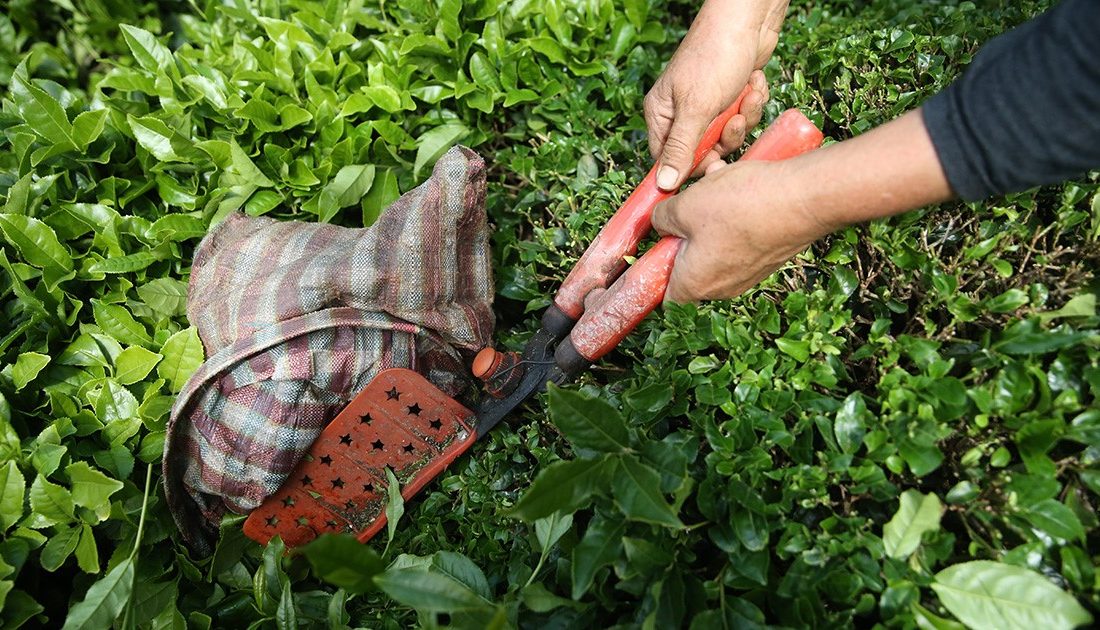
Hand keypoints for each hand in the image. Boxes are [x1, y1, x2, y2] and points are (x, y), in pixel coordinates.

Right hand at [644, 0, 788, 190]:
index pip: (667, 159)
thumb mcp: (697, 108)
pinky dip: (752, 104)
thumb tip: (663, 185)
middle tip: (734, 121)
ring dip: (743, 119)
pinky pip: (743, 119)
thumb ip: (681, 148)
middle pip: (702, 151)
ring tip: (746, 95)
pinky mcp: (731, 99)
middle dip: (725, 138)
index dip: (690, 167)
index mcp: (661, 114)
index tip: (712, 166)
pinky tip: (753, 84)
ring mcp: (708, 106)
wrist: (749, 20)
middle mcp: (681, 112)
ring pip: (727, 136)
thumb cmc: (716, 55)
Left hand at [651, 160, 833, 301]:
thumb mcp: (685, 205)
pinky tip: (736, 185)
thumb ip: (662, 218)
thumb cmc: (743, 205)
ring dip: (708, 215)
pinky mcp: (766, 255)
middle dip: (682, 232)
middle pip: (688, 265)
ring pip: (714, 244)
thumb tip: (661, 223)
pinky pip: (738, 236)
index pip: (664, 295)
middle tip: (683, 204)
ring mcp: (747, 272)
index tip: (651, 247)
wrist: (806, 198)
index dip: (653, 272)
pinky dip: (732, 212)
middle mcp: (722, 286)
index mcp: (696, 284)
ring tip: (713, 184)